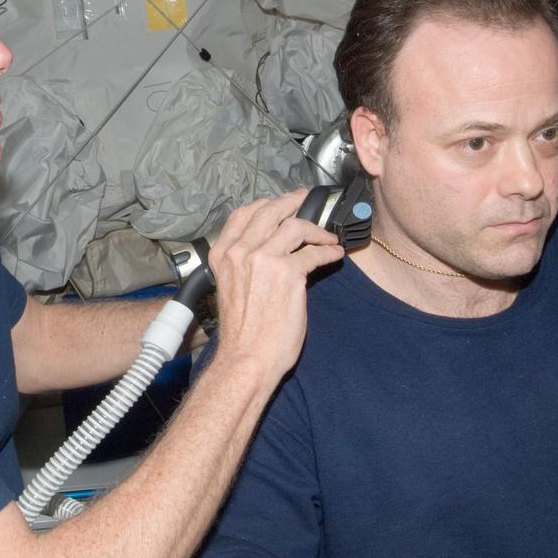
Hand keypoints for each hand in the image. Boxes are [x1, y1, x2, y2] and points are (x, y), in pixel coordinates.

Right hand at [206, 189, 344, 382]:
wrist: (247, 357)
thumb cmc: (241, 331)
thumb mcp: (230, 286)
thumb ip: (243, 263)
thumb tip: (269, 247)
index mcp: (222, 255)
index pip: (243, 215)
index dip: (266, 204)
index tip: (281, 202)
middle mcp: (240, 251)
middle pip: (270, 211)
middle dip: (292, 201)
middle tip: (306, 200)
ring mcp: (263, 259)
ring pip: (295, 226)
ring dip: (317, 230)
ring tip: (327, 237)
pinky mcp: (288, 273)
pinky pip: (314, 253)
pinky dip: (328, 252)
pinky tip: (334, 255)